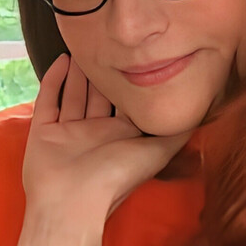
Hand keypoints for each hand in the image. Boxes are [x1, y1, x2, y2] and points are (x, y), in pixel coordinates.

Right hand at [21, 54, 191, 227]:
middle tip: (107, 43)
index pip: (127, 103)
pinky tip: (62, 59)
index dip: (130, 82)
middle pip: (99, 95)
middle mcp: (96, 132)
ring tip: (83, 43)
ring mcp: (68, 132)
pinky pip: (48, 101)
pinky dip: (54, 80)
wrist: (72, 202)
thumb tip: (202, 113)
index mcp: (122, 137)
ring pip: (74, 95)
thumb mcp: (157, 152)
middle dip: (102, 73)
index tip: (136, 55)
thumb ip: (178, 133)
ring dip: (79, 73)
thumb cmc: (116, 177)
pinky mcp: (43, 132)